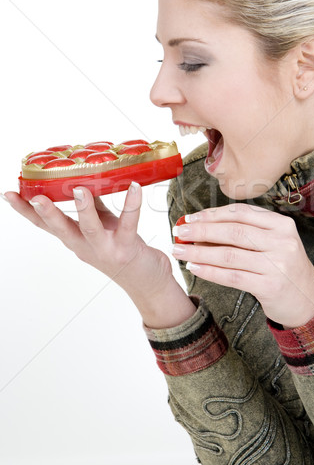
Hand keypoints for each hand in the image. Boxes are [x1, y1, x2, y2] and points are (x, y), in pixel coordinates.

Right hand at [4, 185, 195, 327]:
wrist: (148, 284)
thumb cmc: (124, 252)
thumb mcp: (103, 228)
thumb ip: (93, 207)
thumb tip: (83, 180)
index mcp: (76, 239)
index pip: (45, 225)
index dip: (26, 211)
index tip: (9, 194)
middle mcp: (86, 246)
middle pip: (61, 229)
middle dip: (47, 214)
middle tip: (35, 197)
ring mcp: (106, 249)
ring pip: (91, 229)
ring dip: (84, 210)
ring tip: (80, 190)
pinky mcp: (127, 248)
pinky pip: (129, 223)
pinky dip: (131, 204)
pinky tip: (134, 188)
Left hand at [171, 203, 313, 327]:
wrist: (309, 302)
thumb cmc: (284, 269)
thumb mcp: (274, 244)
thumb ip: (246, 233)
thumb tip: (202, 227)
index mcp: (282, 225)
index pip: (241, 213)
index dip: (212, 214)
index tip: (191, 217)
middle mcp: (282, 242)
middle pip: (233, 231)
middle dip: (201, 230)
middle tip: (179, 231)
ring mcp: (277, 265)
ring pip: (229, 255)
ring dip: (199, 252)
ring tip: (180, 250)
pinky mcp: (270, 286)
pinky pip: (232, 276)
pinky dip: (210, 271)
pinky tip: (194, 267)